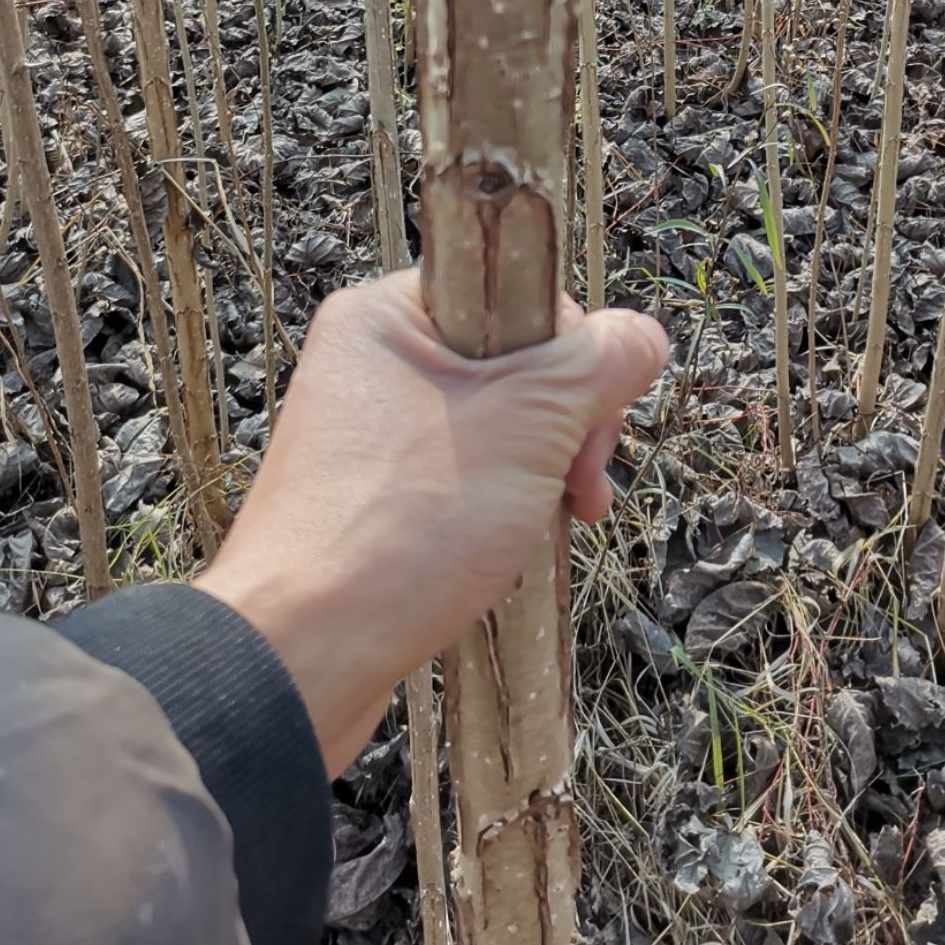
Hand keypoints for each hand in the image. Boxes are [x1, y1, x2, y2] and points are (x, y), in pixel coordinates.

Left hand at [196, 269, 668, 773]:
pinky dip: (501, 502)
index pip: (517, 290)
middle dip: (567, 424)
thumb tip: (644, 337)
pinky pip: (461, 472)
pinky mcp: (371, 494)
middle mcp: (370, 359)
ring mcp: (367, 430)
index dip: (573, 352)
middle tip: (581, 488)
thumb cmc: (407, 523)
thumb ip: (602, 362)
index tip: (589, 422)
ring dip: (543, 469)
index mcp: (388, 312)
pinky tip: (514, 544)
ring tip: (555, 523)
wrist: (301, 654)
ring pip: (496, 422)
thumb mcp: (531, 421)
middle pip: (514, 360)